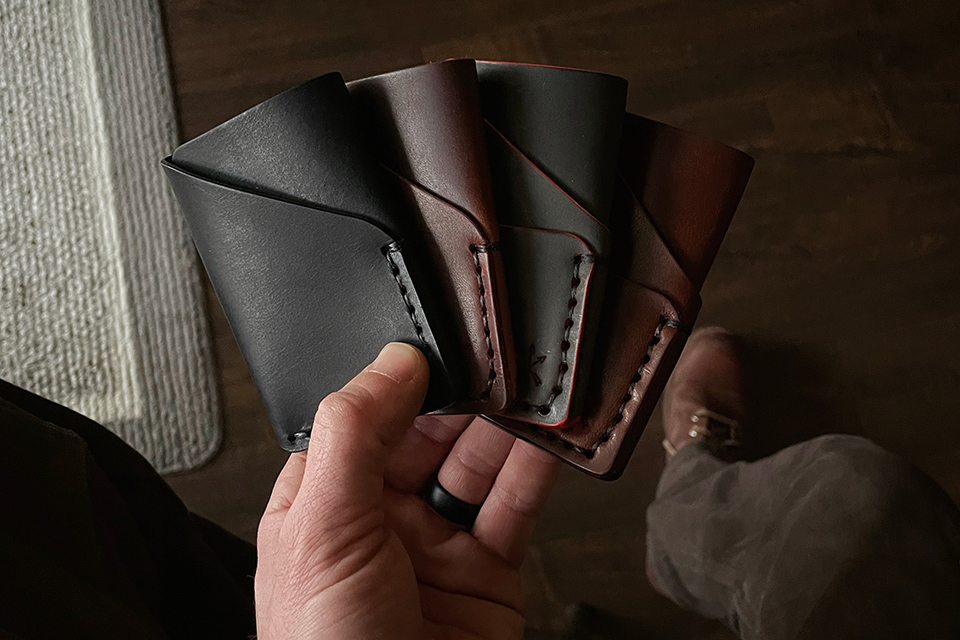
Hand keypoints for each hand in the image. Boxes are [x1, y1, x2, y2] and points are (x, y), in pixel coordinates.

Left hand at [255, 343, 560, 638]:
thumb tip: (392, 361)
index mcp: (323, 501)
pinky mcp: (489, 572)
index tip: (440, 342)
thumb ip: (353, 435)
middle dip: (467, 396)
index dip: (403, 378)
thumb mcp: (321, 530)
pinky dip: (541, 469)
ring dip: (509, 426)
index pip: (365, 416)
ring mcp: (437, 544)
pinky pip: (516, 505)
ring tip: (536, 388)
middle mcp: (380, 517)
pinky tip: (553, 438)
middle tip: (502, 357)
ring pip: (479, 462)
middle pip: (429, 432)